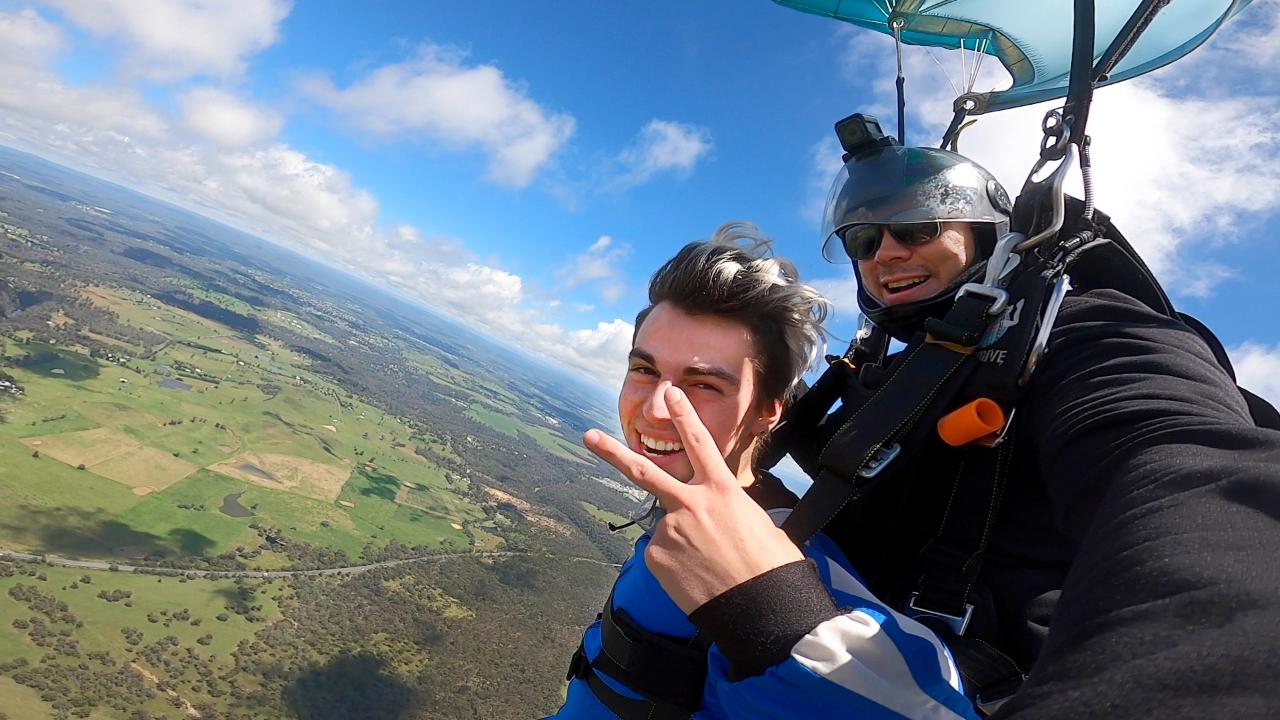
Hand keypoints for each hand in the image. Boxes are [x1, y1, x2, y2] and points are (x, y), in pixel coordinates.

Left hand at [584, 385, 802, 612]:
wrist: (760, 609)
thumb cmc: (770, 567)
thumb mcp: (757, 523)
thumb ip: (728, 510)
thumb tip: (715, 516)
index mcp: (723, 491)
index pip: (699, 443)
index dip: (685, 416)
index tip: (671, 393)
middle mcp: (691, 505)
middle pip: (645, 471)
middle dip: (612, 453)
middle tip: (587, 437)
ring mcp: (670, 531)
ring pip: (666, 529)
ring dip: (682, 545)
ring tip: (709, 567)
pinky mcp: (656, 558)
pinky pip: (661, 556)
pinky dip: (675, 566)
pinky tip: (696, 579)